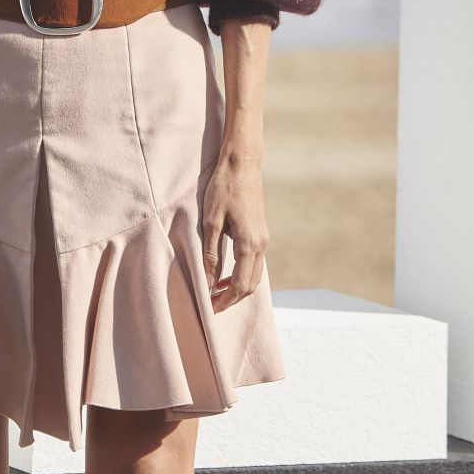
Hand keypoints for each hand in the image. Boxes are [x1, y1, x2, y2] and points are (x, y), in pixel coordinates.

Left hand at [201, 150, 268, 310]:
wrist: (243, 165)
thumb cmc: (223, 189)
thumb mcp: (211, 222)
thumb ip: (211, 253)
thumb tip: (209, 282)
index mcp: (250, 244)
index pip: (240, 285)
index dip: (225, 300)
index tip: (210, 309)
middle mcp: (261, 245)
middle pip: (251, 285)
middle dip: (233, 299)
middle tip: (212, 305)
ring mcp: (264, 240)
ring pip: (255, 276)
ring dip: (238, 288)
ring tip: (216, 293)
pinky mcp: (261, 234)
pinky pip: (255, 264)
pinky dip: (242, 275)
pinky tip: (225, 275)